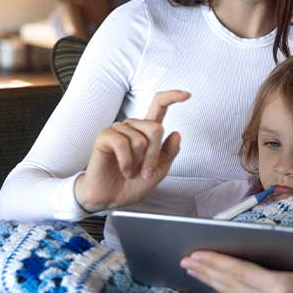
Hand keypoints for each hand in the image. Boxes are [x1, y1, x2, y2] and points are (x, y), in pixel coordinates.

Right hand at [75, 90, 189, 212]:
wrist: (111, 198)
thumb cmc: (132, 184)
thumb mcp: (159, 171)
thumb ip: (169, 153)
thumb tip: (177, 133)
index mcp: (147, 131)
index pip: (159, 106)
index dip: (172, 97)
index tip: (188, 95)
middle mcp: (133, 126)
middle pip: (155, 128)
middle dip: (154, 155)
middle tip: (145, 172)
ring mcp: (118, 129)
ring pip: (140, 138)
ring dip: (138, 162)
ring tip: (130, 172)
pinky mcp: (105, 136)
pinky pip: (122, 143)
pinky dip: (126, 162)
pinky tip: (123, 170)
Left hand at [180, 228, 292, 292]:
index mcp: (286, 290)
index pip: (244, 274)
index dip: (219, 263)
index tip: (198, 254)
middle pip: (233, 285)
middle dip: (207, 271)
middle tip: (185, 258)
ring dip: (211, 281)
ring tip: (191, 268)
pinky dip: (224, 289)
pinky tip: (212, 281)